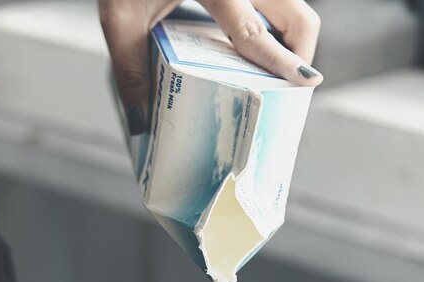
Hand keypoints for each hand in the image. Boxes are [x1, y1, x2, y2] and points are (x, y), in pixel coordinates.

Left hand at [99, 0, 322, 133]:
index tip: (306, 82)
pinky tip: (255, 44)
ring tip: (273, 71)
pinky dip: (276, 24)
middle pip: (297, 14)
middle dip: (300, 54)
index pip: (253, 31)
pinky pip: (276, 1)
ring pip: (292, 5)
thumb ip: (130, 70)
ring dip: (290, 38)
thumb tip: (141, 125)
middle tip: (288, 87)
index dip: (281, 60)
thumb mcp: (120, 18)